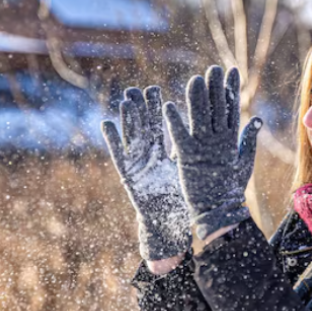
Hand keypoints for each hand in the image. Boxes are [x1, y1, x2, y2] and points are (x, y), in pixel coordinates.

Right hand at [101, 86, 191, 260]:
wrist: (167, 222)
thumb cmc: (178, 198)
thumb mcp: (185, 170)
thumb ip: (189, 151)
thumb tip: (204, 132)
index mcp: (161, 153)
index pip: (158, 126)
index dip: (154, 109)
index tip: (153, 89)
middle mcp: (146, 156)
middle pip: (141, 127)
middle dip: (138, 108)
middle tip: (134, 88)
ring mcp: (136, 164)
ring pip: (130, 137)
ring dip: (127, 119)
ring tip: (125, 100)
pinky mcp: (127, 175)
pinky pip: (118, 155)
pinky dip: (112, 140)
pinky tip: (107, 124)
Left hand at [163, 66, 262, 239]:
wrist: (219, 213)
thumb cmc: (231, 189)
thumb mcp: (244, 162)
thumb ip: (249, 139)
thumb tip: (257, 118)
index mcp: (231, 140)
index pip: (231, 108)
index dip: (231, 89)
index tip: (231, 70)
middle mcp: (217, 141)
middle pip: (216, 108)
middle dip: (215, 87)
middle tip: (213, 68)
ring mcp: (202, 149)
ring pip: (199, 117)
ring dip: (197, 98)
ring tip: (194, 79)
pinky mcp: (186, 159)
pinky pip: (178, 136)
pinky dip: (173, 122)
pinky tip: (167, 106)